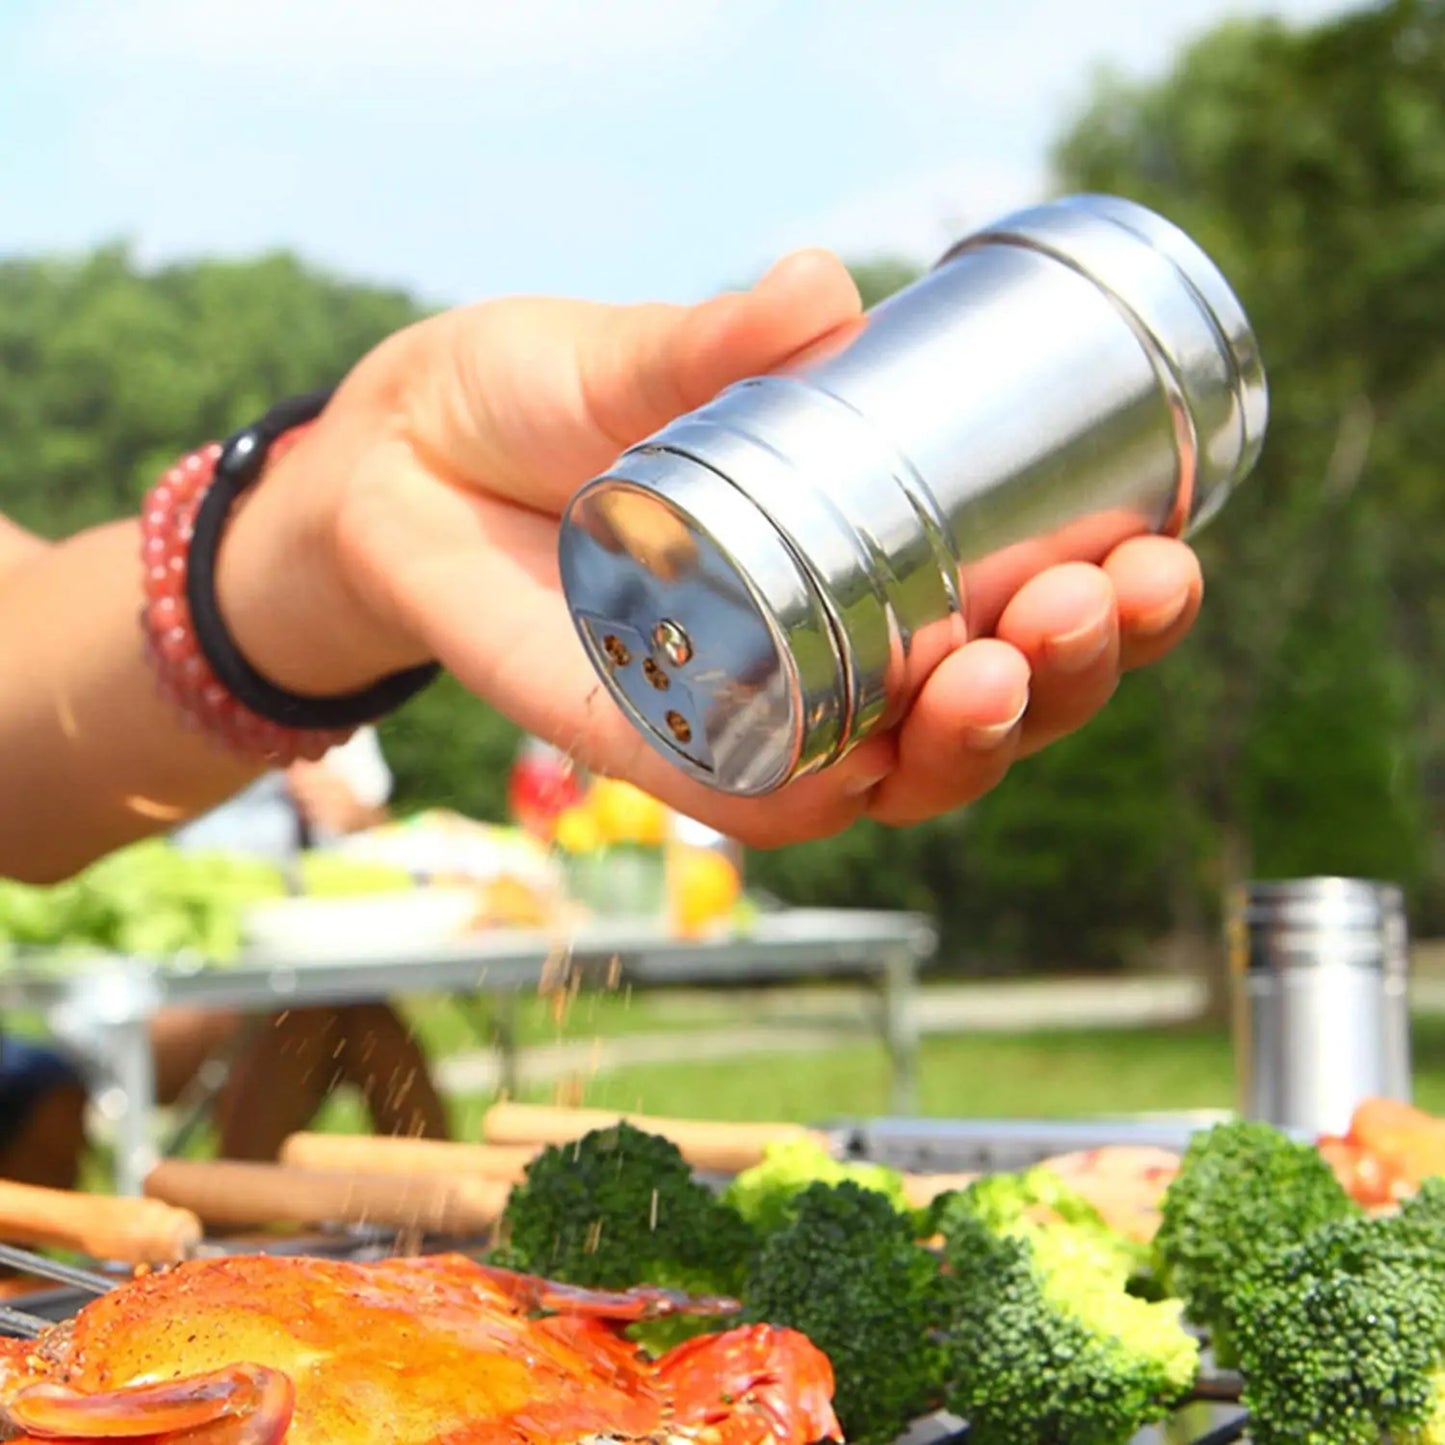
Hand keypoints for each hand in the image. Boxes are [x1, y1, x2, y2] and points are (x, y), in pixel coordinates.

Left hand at [219, 251, 1201, 847]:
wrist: (401, 465)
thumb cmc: (540, 404)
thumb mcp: (636, 363)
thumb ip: (718, 338)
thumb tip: (825, 290)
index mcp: (868, 566)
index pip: (1022, 612)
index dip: (1111, 605)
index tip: (1161, 553)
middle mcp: (832, 658)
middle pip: (986, 709)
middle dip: (1066, 675)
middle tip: (1093, 603)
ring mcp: (754, 717)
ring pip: (896, 773)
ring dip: (976, 743)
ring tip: (1010, 669)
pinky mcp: (660, 757)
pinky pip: (756, 803)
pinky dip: (819, 796)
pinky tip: (876, 769)